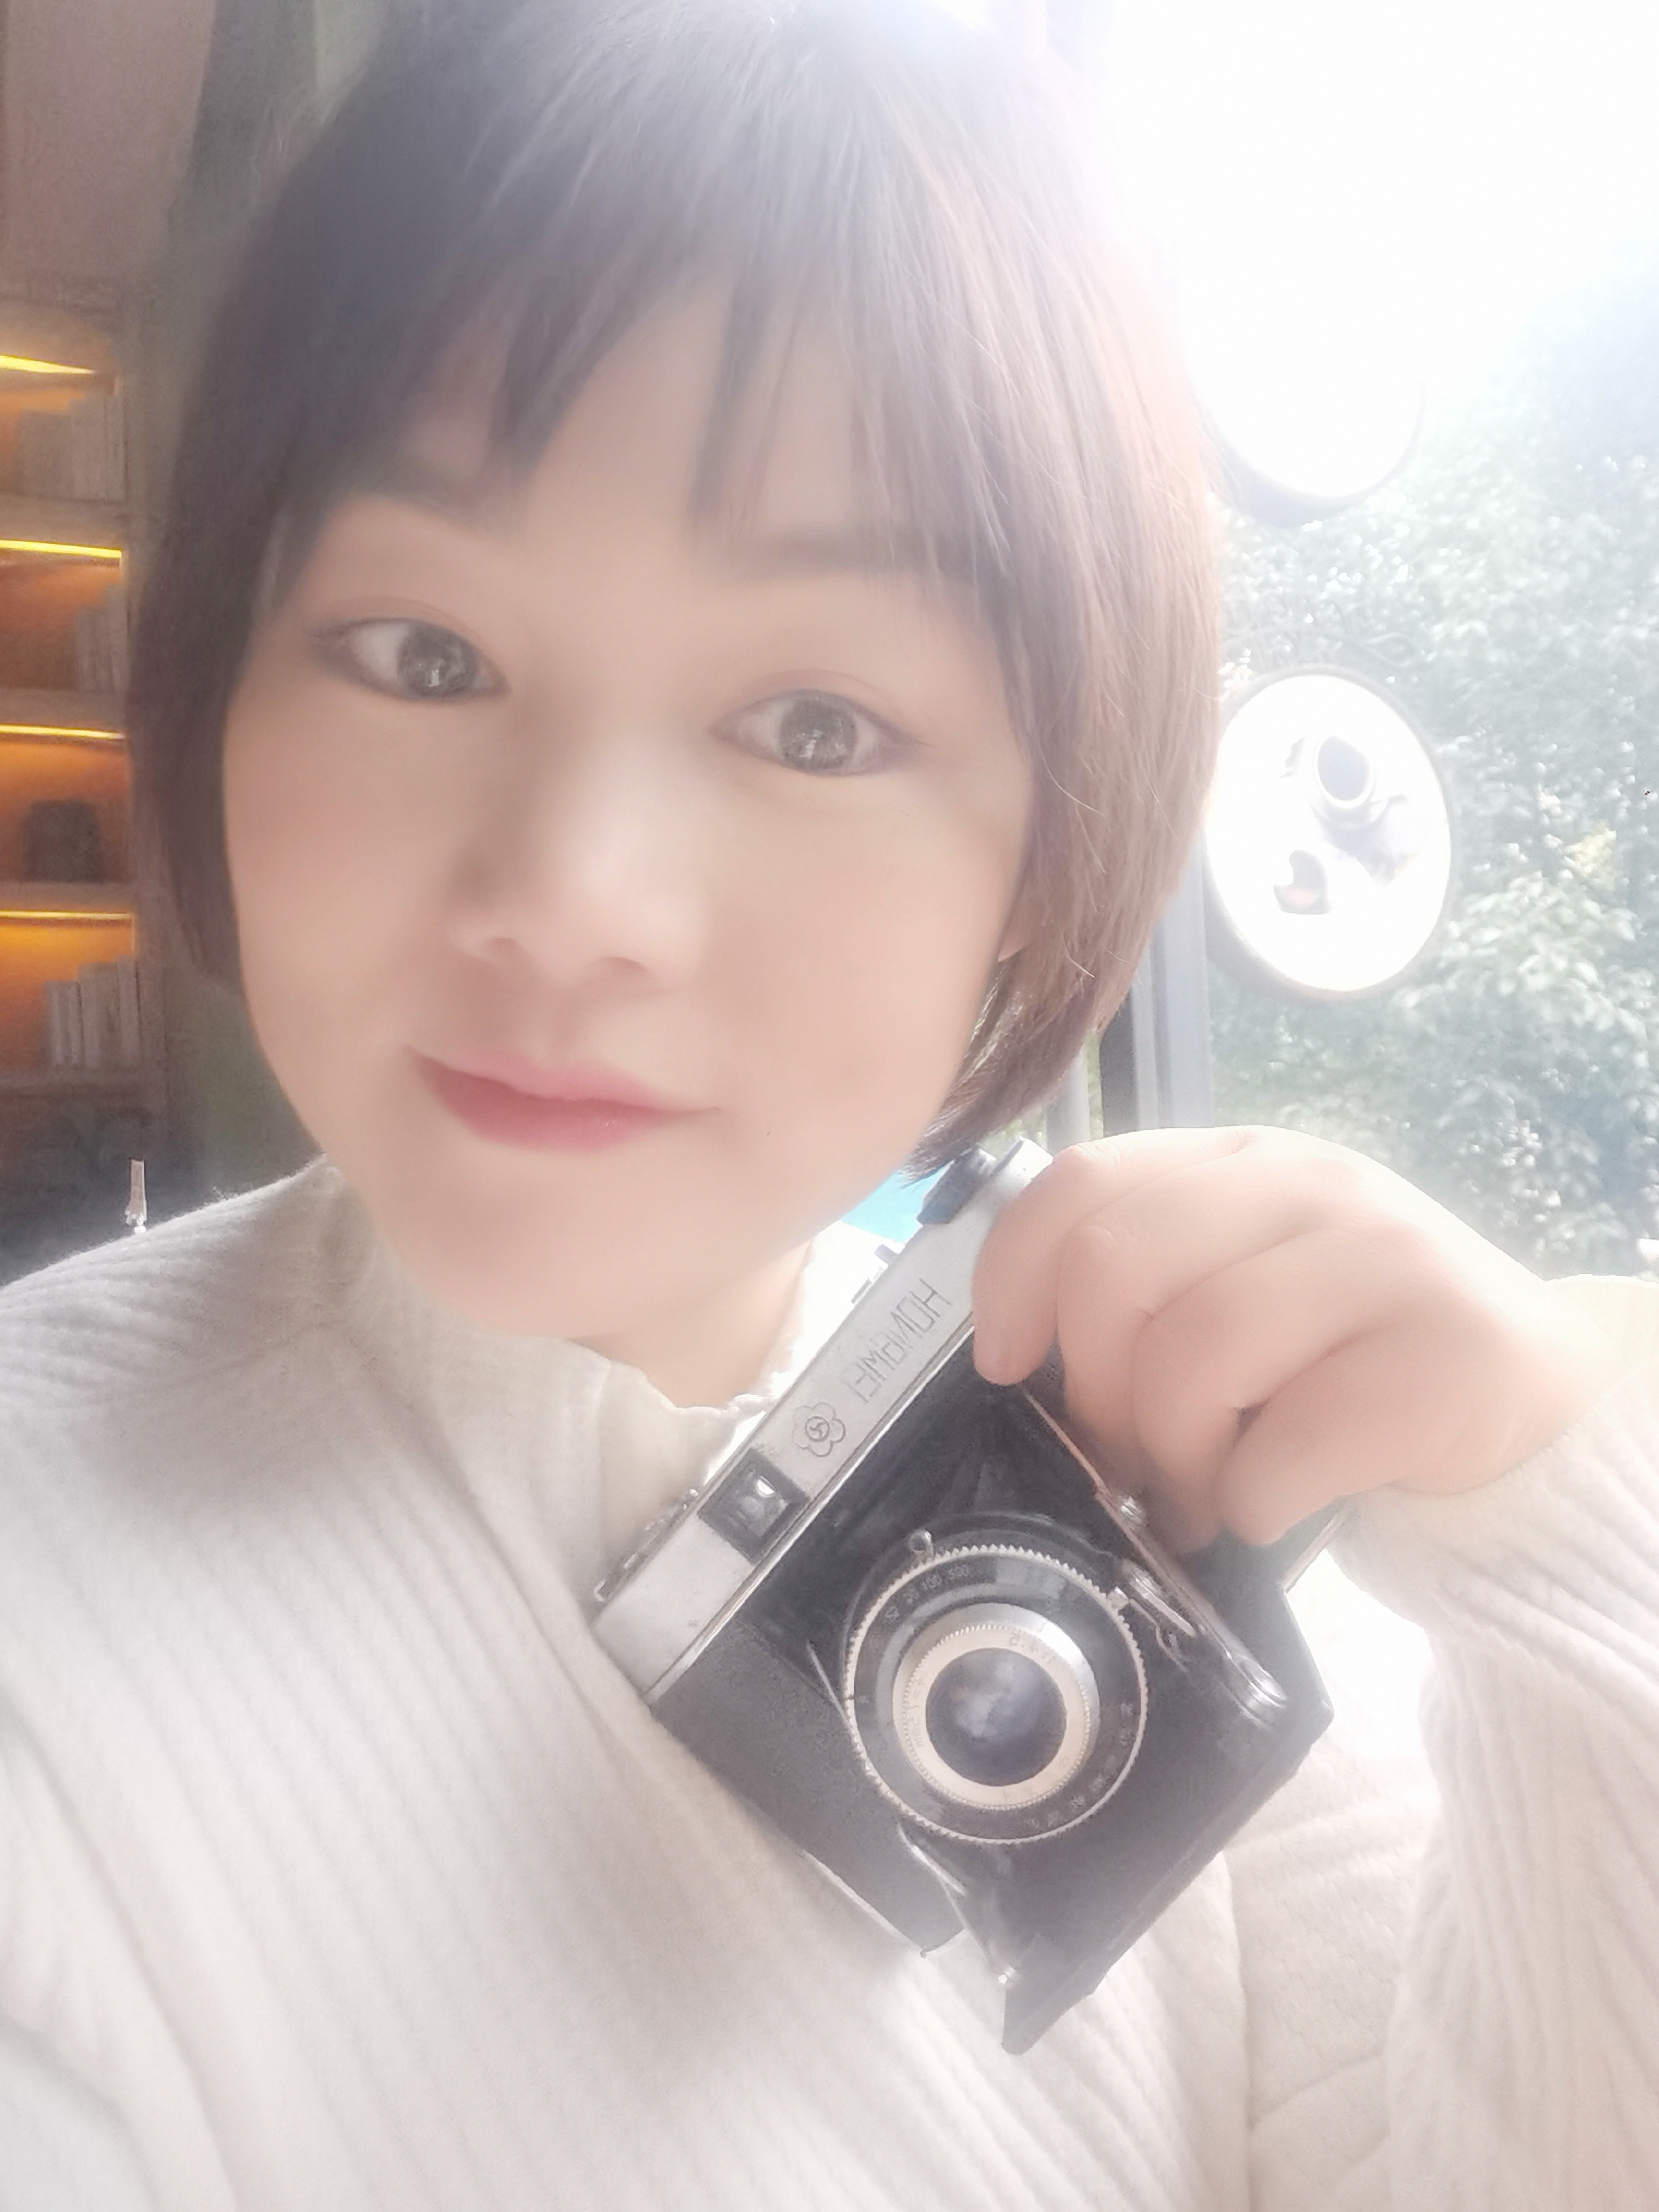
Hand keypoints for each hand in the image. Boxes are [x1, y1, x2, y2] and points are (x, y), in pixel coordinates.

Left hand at [970, 1126, 1620, 1551]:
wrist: (1529, 1400)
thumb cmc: (1347, 1356)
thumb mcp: (1239, 1284)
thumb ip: (1142, 1286)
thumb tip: (1013, 1363)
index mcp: (1240, 1163)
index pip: (1082, 1182)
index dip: (1012, 1276)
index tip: (1006, 1363)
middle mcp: (1310, 1187)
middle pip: (1117, 1270)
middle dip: (1095, 1392)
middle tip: (1126, 1458)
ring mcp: (1385, 1261)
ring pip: (1193, 1358)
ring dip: (1173, 1459)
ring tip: (1198, 1497)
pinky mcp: (1442, 1361)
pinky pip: (1282, 1450)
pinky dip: (1252, 1502)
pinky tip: (1272, 1507)